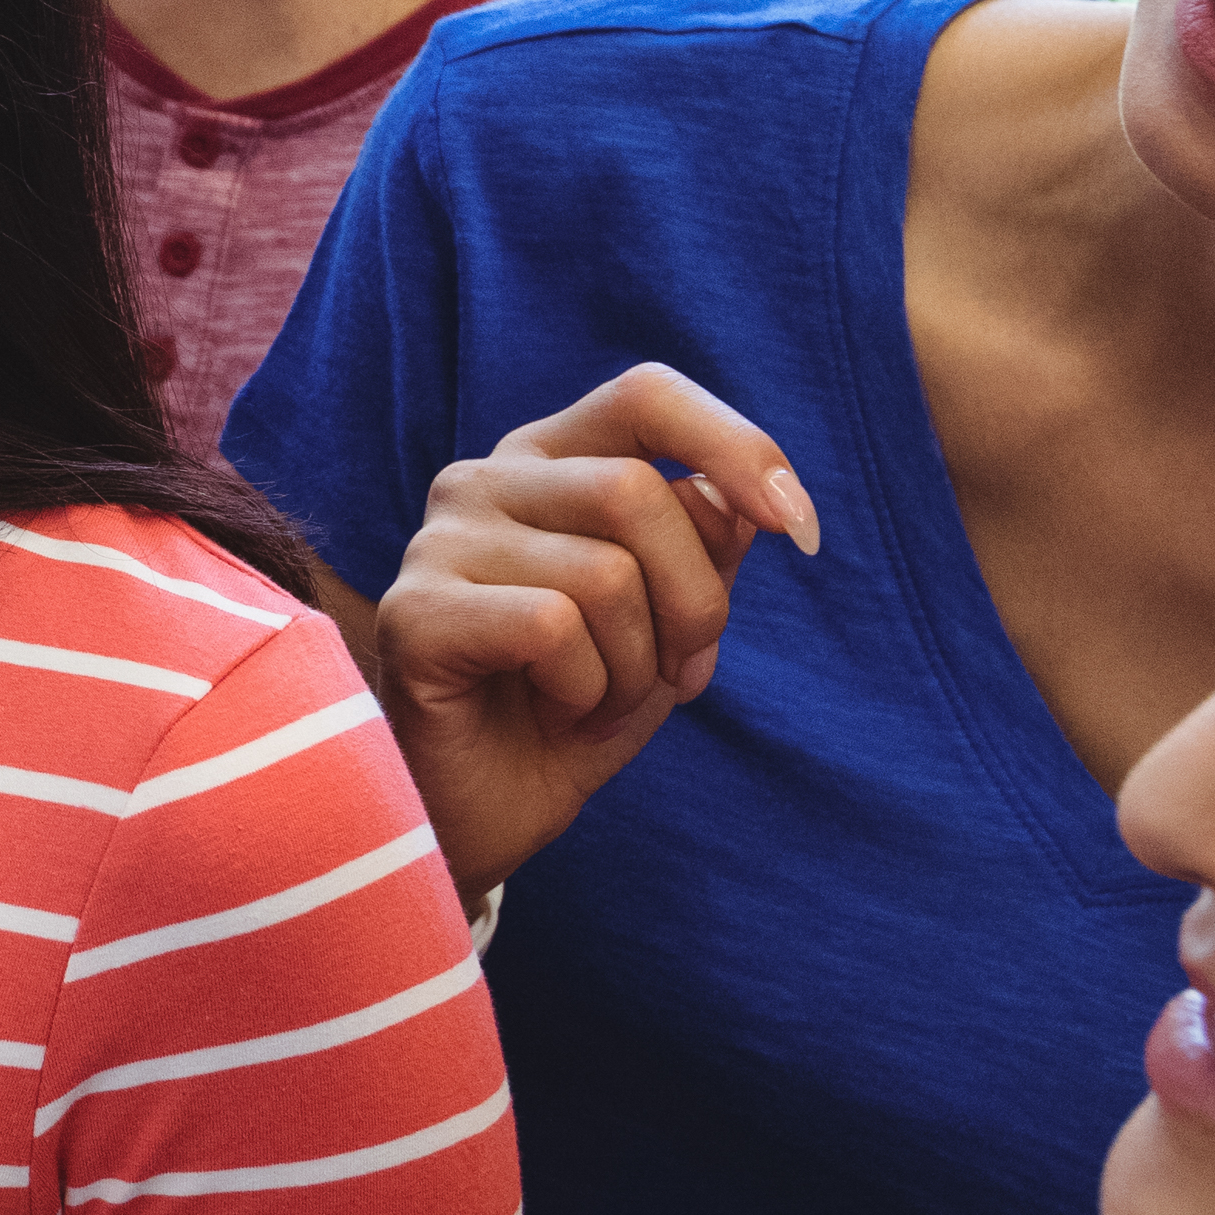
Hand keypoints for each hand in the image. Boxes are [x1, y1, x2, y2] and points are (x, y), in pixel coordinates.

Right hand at [372, 368, 823, 895]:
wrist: (488, 818)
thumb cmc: (575, 712)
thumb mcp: (668, 627)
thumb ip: (704, 551)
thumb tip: (745, 501)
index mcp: (548, 462)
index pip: (647, 396)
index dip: (737, 446)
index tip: (801, 529)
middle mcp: (483, 481)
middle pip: (640, 493)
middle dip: (696, 604)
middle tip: (678, 677)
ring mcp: (439, 542)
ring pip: (605, 573)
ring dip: (636, 668)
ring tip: (599, 705)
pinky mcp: (414, 613)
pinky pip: (553, 628)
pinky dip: (585, 692)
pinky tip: (555, 716)